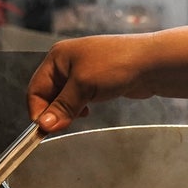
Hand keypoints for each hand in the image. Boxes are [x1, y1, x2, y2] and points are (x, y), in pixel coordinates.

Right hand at [27, 34, 153, 132]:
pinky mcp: (96, 81)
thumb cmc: (117, 65)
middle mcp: (67, 62)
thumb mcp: (83, 86)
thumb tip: (45, 125)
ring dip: (67, 110)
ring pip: (64, 97)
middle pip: (48, 94)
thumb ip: (62, 107)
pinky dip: (79, 107)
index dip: (38, 111)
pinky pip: (79, 97)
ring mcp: (83, 71)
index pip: (35, 89)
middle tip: (62, 126)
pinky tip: (88, 111)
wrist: (152, 63)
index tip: (45, 130)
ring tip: (79, 116)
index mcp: (57, 57)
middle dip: (54, 111)